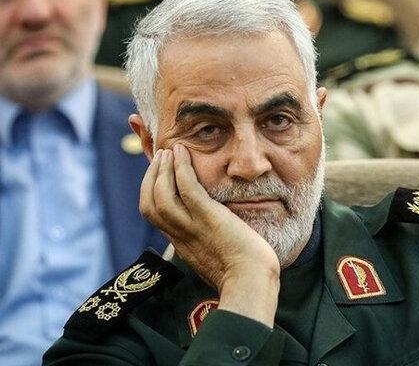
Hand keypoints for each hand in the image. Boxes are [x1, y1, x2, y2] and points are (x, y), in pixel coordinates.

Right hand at [139, 144, 279, 325]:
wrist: (252, 284)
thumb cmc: (244, 275)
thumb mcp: (218, 259)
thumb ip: (211, 245)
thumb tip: (218, 238)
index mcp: (182, 245)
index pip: (156, 216)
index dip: (152, 192)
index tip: (158, 175)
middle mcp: (181, 236)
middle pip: (150, 205)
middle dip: (150, 178)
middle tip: (160, 157)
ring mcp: (192, 227)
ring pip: (162, 195)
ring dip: (162, 169)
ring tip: (168, 152)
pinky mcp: (208, 218)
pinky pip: (187, 188)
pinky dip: (181, 168)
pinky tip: (182, 152)